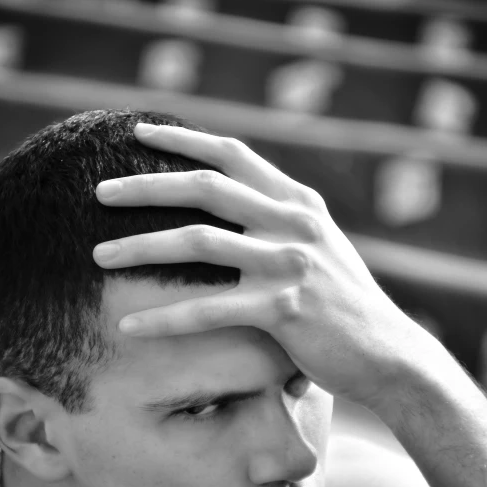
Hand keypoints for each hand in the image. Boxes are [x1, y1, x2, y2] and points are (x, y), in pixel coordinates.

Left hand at [94, 124, 420, 407]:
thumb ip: (281, 222)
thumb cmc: (345, 306)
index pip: (234, 156)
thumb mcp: (320, 248)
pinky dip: (164, 318)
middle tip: (99, 192)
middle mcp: (293, 223)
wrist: (389, 354)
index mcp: (299, 204)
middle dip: (145, 186)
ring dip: (140, 247)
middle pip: (205, 188)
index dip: (183, 139)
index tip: (139, 132)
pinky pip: (208, 310)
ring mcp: (289, 263)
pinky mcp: (283, 309)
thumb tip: (238, 205)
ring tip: (97, 256)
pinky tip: (129, 326)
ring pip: (198, 242)